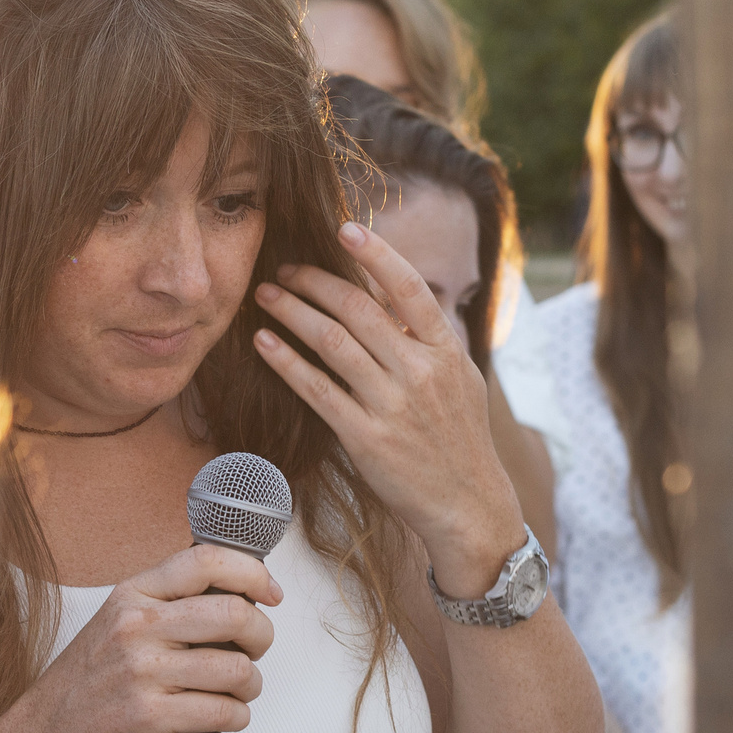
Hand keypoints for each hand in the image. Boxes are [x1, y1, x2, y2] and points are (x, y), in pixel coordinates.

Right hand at [5, 544, 280, 732]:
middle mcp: (137, 627)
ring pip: (235, 668)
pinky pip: (222, 712)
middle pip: (234, 614)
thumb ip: (166, 601)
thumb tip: (234, 591)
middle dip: (261, 634)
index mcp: (133, 595)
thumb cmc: (88, 680)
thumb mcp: (117, 620)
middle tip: (255, 648)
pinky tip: (224, 714)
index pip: (206, 561)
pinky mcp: (149, 716)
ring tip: (238, 689)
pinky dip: (236, 716)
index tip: (269, 592)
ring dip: (251, 683)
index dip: (252, 572)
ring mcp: (142, 672)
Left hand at [252, 221, 527, 595]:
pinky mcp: (365, 438)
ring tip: (266, 295)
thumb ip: (429, 336)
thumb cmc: (458, 436)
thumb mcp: (460, 378)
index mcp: (446, 351)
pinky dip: (286, 361)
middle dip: (314, 281)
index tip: (344, 229)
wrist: (468, 504)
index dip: (376, 253)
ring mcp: (393, 406)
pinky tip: (264, 342)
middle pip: (358, 309)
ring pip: (331, 342)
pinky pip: (316, 390)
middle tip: (284, 267)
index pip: (409, 288)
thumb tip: (391, 290)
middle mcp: (421, 372)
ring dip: (292, 312)